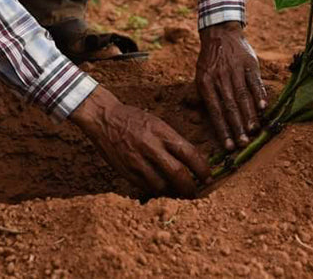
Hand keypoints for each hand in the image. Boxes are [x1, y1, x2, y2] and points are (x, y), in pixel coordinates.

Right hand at [70, 85, 209, 196]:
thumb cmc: (133, 119)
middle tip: (195, 192)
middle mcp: (151, 146)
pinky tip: (161, 189)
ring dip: (173, 193)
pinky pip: (146, 188)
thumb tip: (189, 161)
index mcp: (161, 131)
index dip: (202, 168)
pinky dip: (156, 191)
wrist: (104, 118)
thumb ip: (171, 141)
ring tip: (178, 193)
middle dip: (190, 187)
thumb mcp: (156, 123)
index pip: (189, 153)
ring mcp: (137, 160)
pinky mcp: (126, 172)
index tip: (208, 176)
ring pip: (162, 186)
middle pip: (178, 174)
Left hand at [196, 21, 266, 150]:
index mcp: (206, 83)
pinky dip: (260, 95)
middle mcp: (220, 78)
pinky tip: (265, 108)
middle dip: (237, 127)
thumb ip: (202, 96)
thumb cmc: (210, 60)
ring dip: (249, 115)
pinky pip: (255, 82)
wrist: (220, 33)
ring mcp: (235, 70)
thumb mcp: (200, 75)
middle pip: (230, 106)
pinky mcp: (249, 64)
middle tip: (244, 144)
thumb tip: (201, 120)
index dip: (223, 129)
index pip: (215, 111)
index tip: (229, 147)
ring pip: (243, 96)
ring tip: (254, 131)